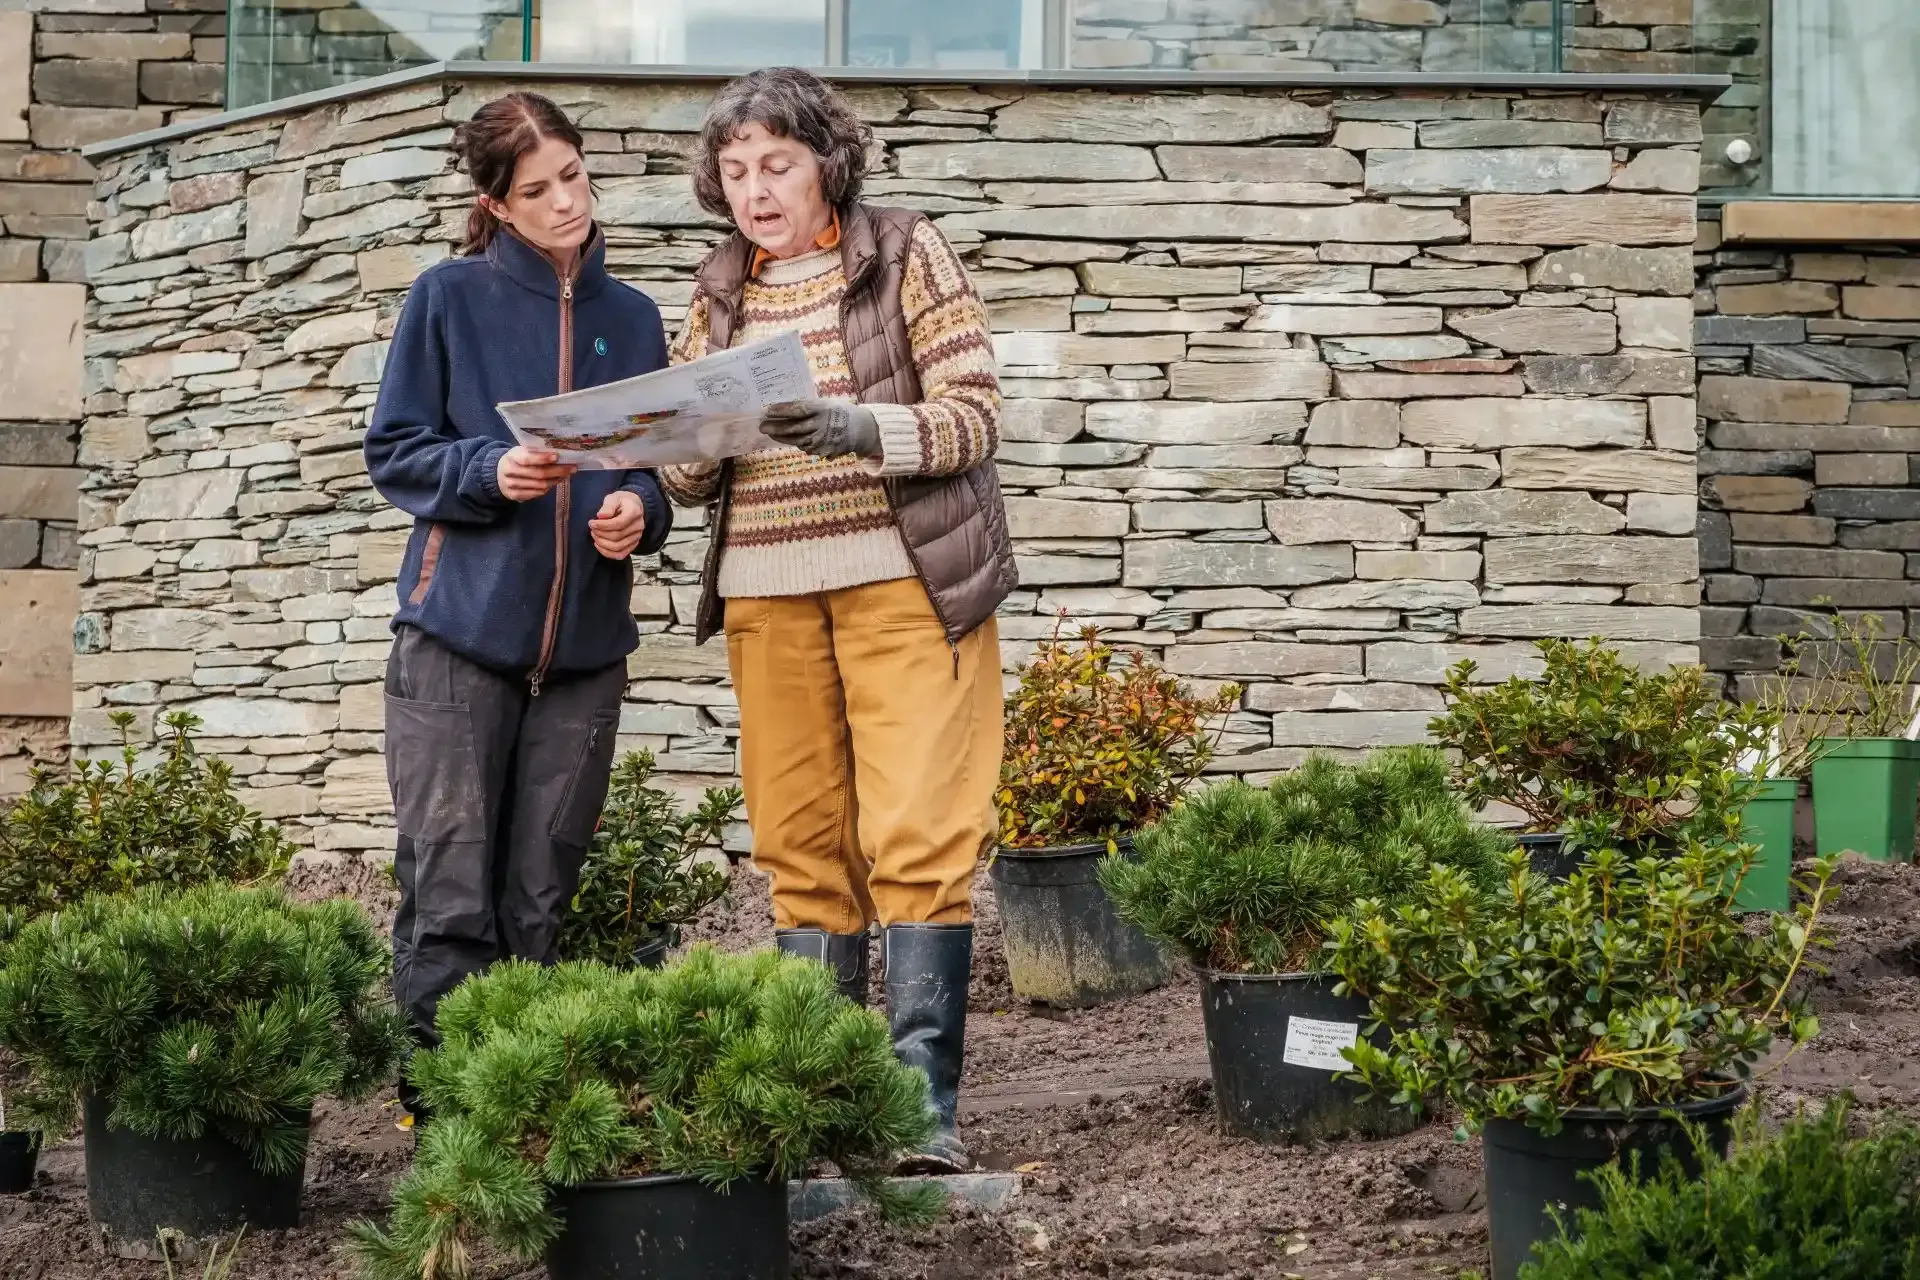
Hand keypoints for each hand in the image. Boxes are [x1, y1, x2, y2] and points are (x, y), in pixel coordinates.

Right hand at [496, 445, 575, 501]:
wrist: (499, 473)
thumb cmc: (518, 460)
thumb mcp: (523, 451)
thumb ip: (537, 453)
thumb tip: (561, 453)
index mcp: (512, 456)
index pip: (528, 458)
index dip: (543, 458)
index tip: (557, 456)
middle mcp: (509, 471)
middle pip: (538, 474)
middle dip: (558, 471)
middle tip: (572, 468)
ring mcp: (510, 485)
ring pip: (539, 485)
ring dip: (555, 480)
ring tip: (565, 475)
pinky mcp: (513, 495)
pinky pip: (536, 494)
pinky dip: (548, 488)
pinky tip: (554, 482)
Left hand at [590, 489, 647, 558]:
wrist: (633, 507)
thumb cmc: (621, 502)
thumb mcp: (614, 498)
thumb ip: (608, 506)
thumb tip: (601, 516)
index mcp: (634, 512)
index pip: (618, 523)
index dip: (603, 525)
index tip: (591, 523)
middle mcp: (638, 526)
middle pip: (617, 536)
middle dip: (600, 533)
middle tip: (592, 528)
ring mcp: (637, 537)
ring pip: (617, 547)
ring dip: (602, 543)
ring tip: (595, 535)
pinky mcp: (633, 545)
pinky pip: (620, 554)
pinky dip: (607, 553)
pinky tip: (599, 545)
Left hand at [758, 399, 879, 459]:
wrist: (861, 429)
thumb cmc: (839, 412)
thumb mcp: (826, 403)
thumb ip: (809, 406)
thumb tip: (785, 407)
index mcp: (822, 409)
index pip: (798, 410)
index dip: (781, 411)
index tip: (767, 410)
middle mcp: (821, 425)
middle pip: (794, 428)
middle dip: (776, 427)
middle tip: (762, 426)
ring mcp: (822, 440)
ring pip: (797, 440)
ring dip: (782, 438)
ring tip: (771, 433)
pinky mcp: (823, 451)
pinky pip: (806, 447)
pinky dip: (797, 443)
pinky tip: (789, 439)